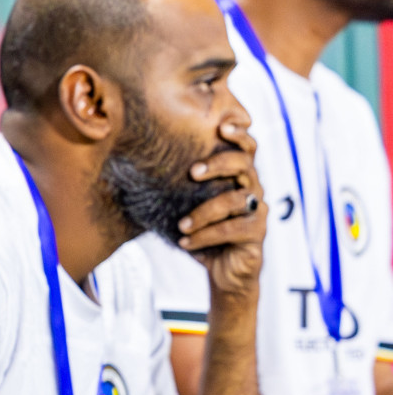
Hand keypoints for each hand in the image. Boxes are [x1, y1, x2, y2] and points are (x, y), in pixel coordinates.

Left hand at [176, 121, 265, 296]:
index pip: (244, 146)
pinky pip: (232, 228)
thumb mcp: (187, 204)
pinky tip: (186, 242)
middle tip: (193, 172)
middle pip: (243, 163)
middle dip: (218, 164)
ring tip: (181, 225)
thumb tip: (136, 164)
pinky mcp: (258, 231)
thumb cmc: (202, 230)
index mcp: (237, 174)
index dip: (238, 134)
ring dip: (203, 212)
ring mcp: (257, 208)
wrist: (222, 268)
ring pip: (233, 199)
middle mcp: (251, 186)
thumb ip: (179, 185)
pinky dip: (206, 235)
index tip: (221, 126)